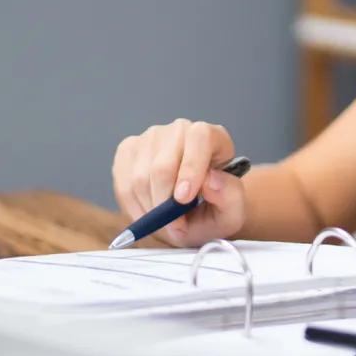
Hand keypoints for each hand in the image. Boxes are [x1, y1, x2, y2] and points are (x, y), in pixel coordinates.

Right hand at [111, 119, 245, 246]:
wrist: (192, 211)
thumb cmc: (212, 208)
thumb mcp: (231, 212)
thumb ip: (230, 197)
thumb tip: (212, 180)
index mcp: (212, 137)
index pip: (199, 138)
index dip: (190, 168)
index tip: (183, 199)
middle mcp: (180, 130)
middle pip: (163, 165)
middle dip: (165, 204)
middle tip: (175, 226)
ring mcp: (151, 137)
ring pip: (140, 177)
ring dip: (149, 209)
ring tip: (164, 221)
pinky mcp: (128, 150)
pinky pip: (123, 183)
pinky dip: (133, 206)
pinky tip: (148, 212)